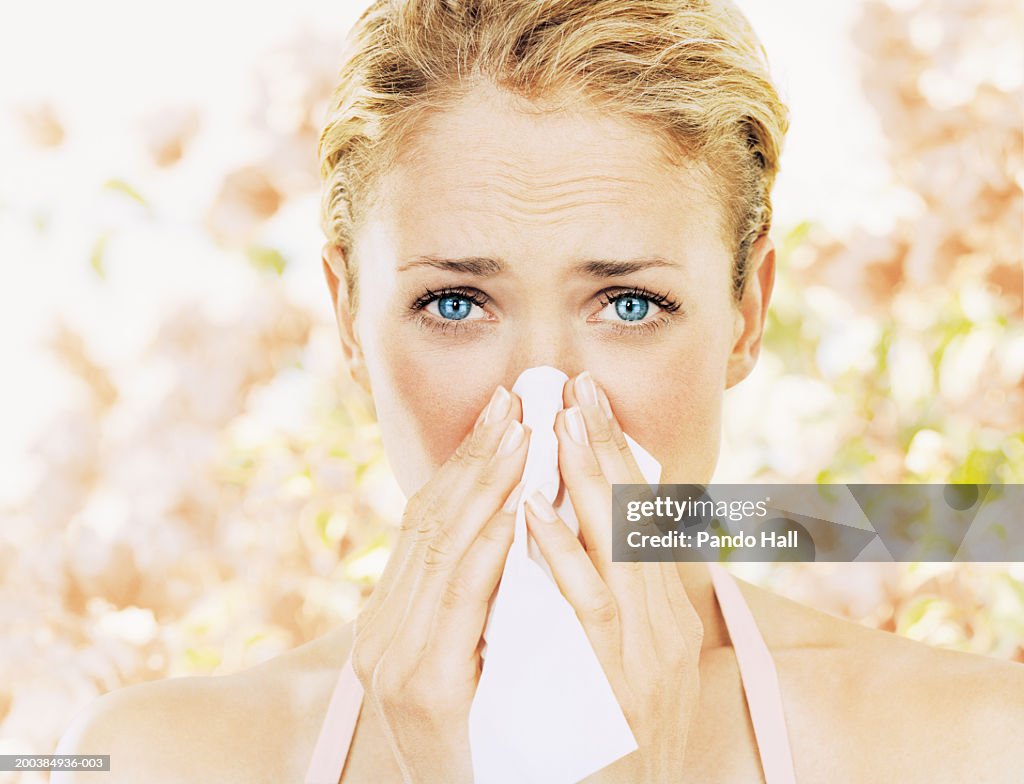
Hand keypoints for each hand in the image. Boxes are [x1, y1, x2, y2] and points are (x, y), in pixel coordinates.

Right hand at [350, 385, 530, 783]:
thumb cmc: (473, 740)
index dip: (462, 466)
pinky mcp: (428, 688)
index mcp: (389, 622)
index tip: (501, 418)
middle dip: (476, 460)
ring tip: (523, 437)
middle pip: (430, 523)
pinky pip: (462, 600)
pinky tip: (517, 509)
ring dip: (487, 487)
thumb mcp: (456, 664)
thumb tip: (504, 534)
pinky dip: (489, 548)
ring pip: (444, 550)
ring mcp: (398, 660)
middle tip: (514, 405)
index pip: (424, 525)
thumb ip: (465, 606)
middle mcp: (383, 634)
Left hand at [523, 371, 703, 783]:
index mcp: (666, 615)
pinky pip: (587, 607)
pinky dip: (564, 555)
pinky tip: (535, 513)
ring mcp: (646, 654)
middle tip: (576, 388)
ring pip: (617, 548)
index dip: (615, 456)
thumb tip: (573, 540)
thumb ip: (610, 604)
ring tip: (561, 424)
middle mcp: (666, 625)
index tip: (587, 404)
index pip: (641, 519)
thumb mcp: (629, 664)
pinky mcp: (619, 685)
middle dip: (605, 447)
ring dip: (587, 481)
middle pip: (636, 519)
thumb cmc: (617, 743)